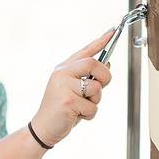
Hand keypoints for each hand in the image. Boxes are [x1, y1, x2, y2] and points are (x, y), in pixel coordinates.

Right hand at [30, 29, 114, 146]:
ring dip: (95, 102)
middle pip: (95, 64)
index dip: (101, 41)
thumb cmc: (62, 108)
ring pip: (96, 88)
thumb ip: (88, 77)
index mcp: (64, 68)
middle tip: (99, 88)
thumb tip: (108, 65)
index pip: (85, 51)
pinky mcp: (68, 101)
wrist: (45, 127)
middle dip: (105, 77)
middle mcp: (62, 73)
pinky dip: (89, 115)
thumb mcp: (74, 89)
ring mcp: (64, 86)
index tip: (113, 31)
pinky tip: (76, 115)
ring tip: (81, 106)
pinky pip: (92, 107)